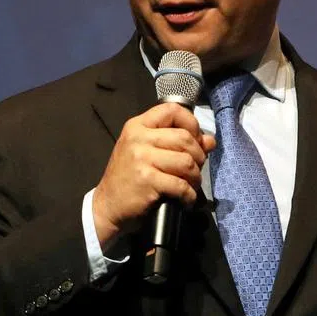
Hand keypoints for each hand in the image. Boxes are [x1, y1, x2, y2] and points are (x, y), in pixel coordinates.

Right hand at [92, 103, 216, 247]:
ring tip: (190, 185)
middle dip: (198, 156)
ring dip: (195, 177)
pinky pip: (181, 185)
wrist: (107, 205)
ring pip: (187, 162)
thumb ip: (176, 143)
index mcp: (137, 126)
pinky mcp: (147, 180)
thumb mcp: (148, 153)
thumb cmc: (129, 177)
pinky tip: (186, 200)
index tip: (196, 140)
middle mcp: (138, 138)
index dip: (191, 123)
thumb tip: (210, 141)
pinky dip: (189, 195)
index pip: (172, 110)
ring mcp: (141, 159)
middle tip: (195, 170)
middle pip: (185, 138)